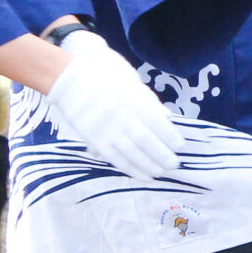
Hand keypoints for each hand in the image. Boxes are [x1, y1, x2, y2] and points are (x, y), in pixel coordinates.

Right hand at [46, 32, 179, 179]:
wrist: (70, 78)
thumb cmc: (104, 76)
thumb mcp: (131, 82)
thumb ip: (149, 101)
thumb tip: (167, 117)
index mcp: (133, 100)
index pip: (157, 123)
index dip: (170, 137)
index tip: (180, 146)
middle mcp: (122, 117)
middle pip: (147, 141)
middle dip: (163, 155)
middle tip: (175, 164)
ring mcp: (107, 130)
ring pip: (133, 153)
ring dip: (150, 165)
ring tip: (162, 172)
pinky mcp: (95, 140)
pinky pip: (116, 158)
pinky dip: (132, 169)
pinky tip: (144, 176)